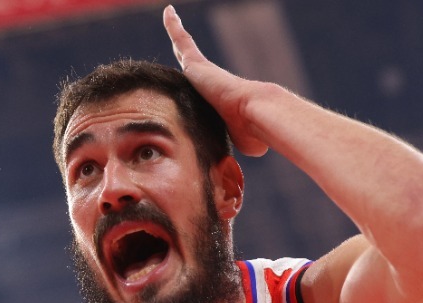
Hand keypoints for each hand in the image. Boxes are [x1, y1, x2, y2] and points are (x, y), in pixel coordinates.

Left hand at [163, 5, 268, 156]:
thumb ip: (234, 150)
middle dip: (186, 53)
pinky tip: (168, 11)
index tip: (196, 82)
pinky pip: (182, 38)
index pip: (203, 89)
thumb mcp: (238, 144)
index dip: (198, 85)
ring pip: (186, 47)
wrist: (255, 115)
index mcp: (215, 99)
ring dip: (179, 32)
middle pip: (193, 64)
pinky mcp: (197, 63)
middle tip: (179, 40)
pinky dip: (175, 25)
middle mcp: (209, 81)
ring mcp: (203, 70)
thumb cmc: (250, 134)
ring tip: (171, 17)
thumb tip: (241, 167)